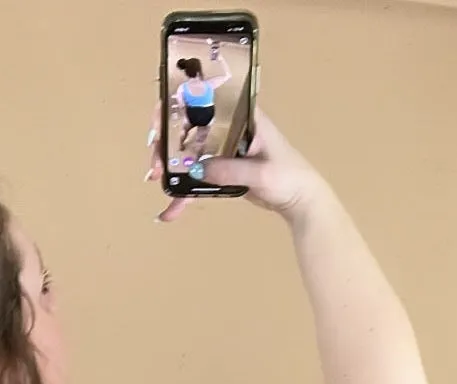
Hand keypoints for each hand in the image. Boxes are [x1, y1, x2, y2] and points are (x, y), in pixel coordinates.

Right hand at [146, 110, 326, 223]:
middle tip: (155, 160)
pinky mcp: (223, 172)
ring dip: (171, 166)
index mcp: (241, 116)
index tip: (161, 122)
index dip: (178, 106)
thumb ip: (230, 170)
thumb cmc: (289, 177)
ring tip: (154, 179)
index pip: (205, 100)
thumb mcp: (261, 173)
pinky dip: (184, 195)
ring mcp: (224, 151)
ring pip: (190, 154)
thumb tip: (197, 171)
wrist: (301, 202)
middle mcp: (229, 129)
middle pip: (190, 127)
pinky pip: (198, 180)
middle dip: (168, 141)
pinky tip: (170, 211)